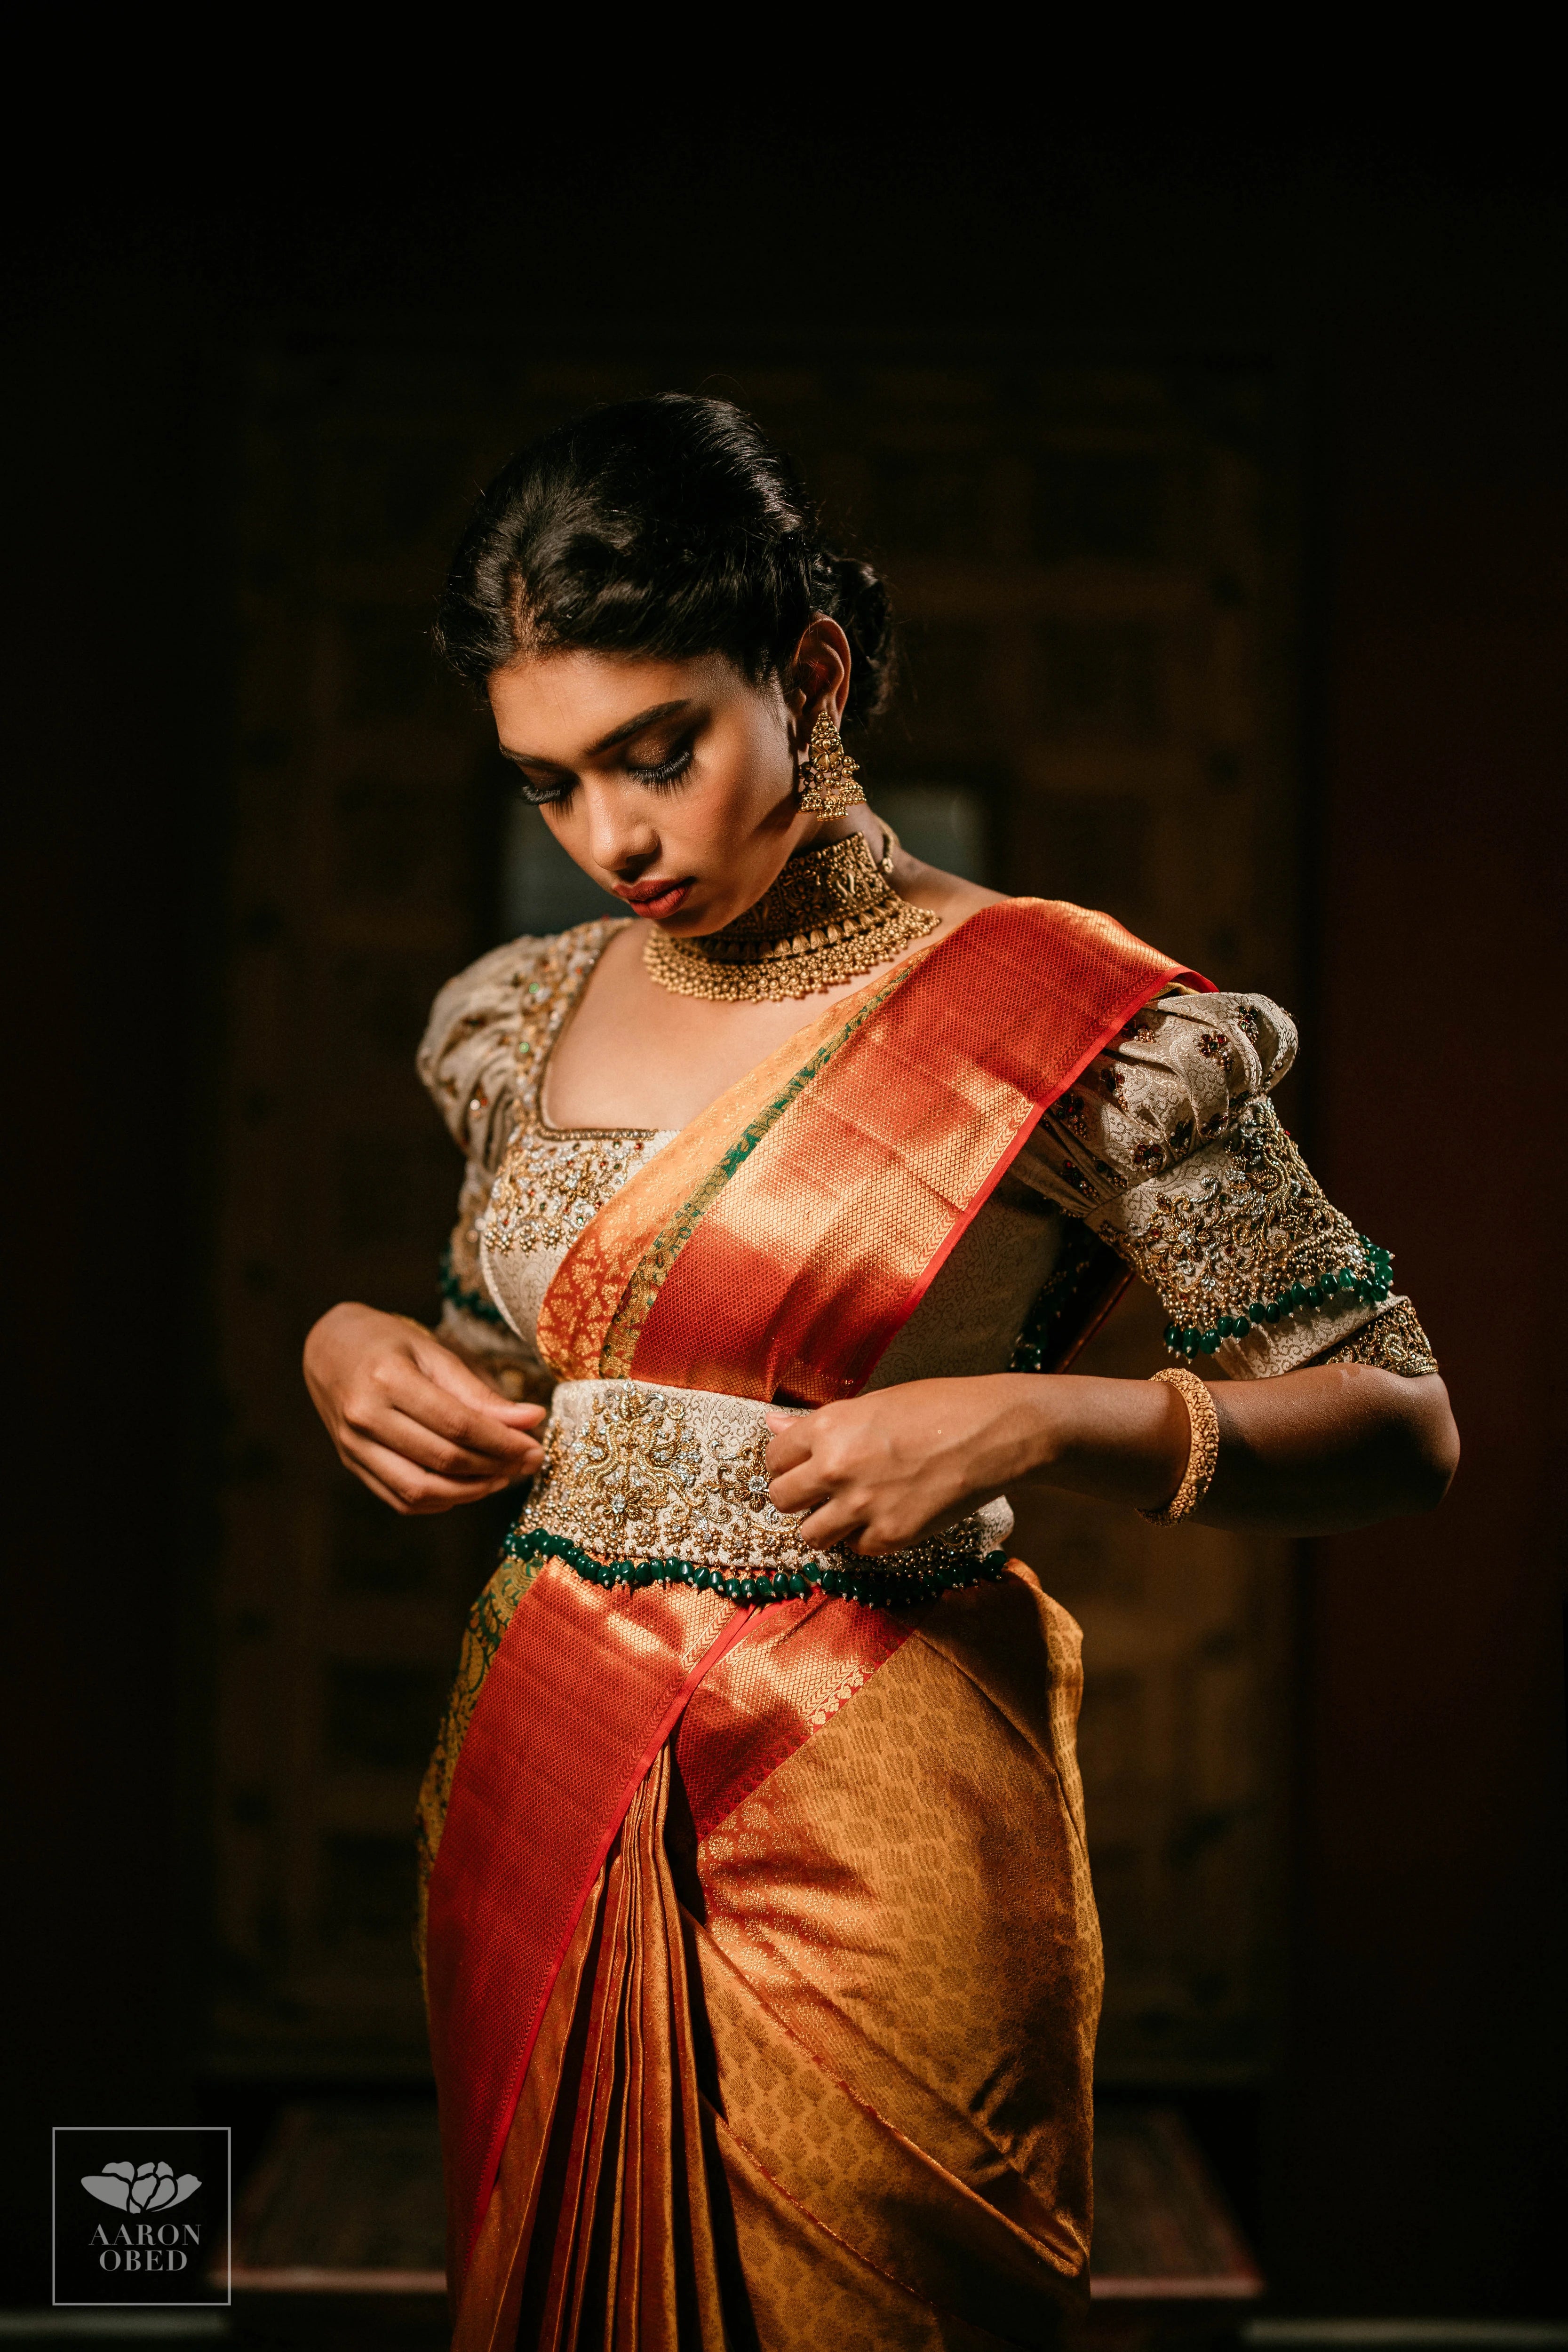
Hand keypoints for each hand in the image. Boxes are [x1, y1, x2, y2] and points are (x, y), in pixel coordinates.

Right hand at [303, 1302, 545, 1514]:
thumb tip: (531, 1420)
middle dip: (495, 1466)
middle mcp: (364, 1416)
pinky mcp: (351, 1464)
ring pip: (420, 1490)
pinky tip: (467, 1486)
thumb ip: (478, 1391)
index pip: (457, 1424)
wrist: (328, 1349)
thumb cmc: (387, 1343)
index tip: (534, 1446)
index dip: (502, 1441)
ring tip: (501, 1476)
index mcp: (387, 1378)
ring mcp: (353, 1445)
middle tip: (528, 1462)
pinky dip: (440, 1501)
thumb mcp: (433, 1352)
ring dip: (470, 1492)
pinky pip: (400, 1499)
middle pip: (442, 1459)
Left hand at [764, 1377, 1047, 1555]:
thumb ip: (822, 1423)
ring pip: (810, 1535)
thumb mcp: (874, 1403)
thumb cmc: (940, 1407)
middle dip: (798, 1496)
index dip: (787, 1463)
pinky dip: (865, 1538)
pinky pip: (855, 1549)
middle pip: (782, 1498)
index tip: (800, 1466)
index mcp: (830, 1427)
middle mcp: (836, 1467)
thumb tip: (774, 1427)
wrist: (996, 1433)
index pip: (775, 1457)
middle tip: (820, 1492)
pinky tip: (886, 1516)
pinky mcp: (891, 1536)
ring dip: (825, 1525)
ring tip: (849, 1511)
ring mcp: (862, 1506)